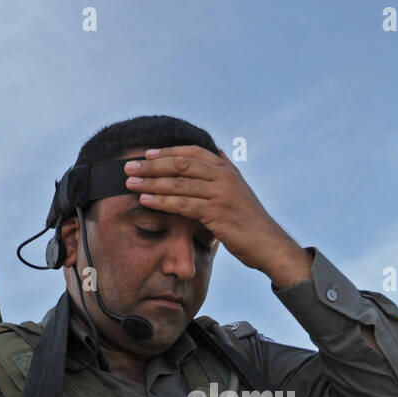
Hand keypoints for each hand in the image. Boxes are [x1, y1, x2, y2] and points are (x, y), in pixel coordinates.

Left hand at [125, 146, 312, 286]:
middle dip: (152, 165)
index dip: (167, 151)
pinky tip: (146, 200)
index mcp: (227, 169)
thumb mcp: (241, 190)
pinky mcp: (217, 213)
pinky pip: (183, 204)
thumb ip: (227, 171)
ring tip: (130, 183)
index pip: (192, 152)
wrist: (268, 244)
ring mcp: (221, 194)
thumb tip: (219, 152)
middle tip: (128, 166)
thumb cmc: (251, 221)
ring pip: (179, 183)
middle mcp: (224, 177)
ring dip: (151, 182)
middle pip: (181, 164)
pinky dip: (162, 201)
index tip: (146, 154)